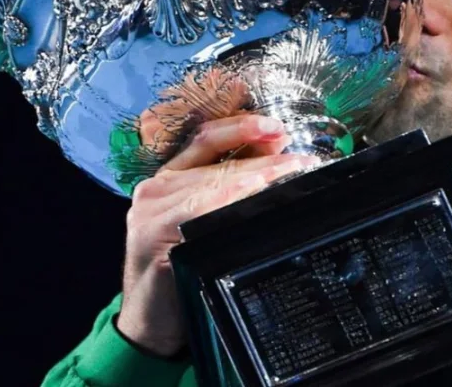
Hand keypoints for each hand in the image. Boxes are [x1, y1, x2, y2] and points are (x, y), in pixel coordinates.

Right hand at [116, 113, 318, 355]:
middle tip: (302, 159)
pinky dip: (229, 196)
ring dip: (258, 174)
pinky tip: (253, 190)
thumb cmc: (182, 274)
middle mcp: (157, 187)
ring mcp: (151, 209)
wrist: (149, 323)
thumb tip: (272, 165)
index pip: (207, 138)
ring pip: (214, 180)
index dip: (244, 128)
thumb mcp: (204, 226)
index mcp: (169, 179)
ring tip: (291, 171)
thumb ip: (226, 194)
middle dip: (264, 157)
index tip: (279, 129)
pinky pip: (198, 207)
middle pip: (218, 160)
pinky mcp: (153, 233)